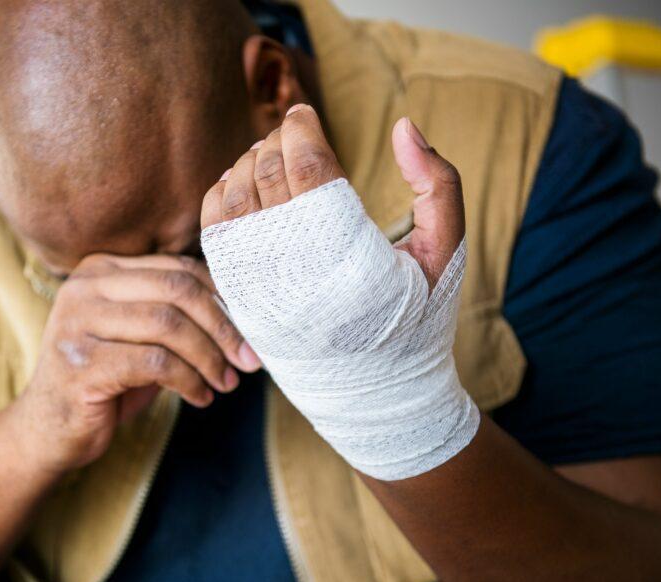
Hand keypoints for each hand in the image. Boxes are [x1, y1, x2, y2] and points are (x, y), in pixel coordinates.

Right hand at [11, 253, 261, 472]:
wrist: (48, 430)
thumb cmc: (104, 380)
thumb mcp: (139, 337)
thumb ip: (174, 314)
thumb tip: (242, 312)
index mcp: (99, 269)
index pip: (177, 269)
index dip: (222, 298)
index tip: (249, 330)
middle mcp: (83, 288)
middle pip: (176, 290)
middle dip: (223, 326)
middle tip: (248, 359)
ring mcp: (76, 324)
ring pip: (168, 325)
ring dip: (209, 358)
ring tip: (225, 382)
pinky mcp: (81, 364)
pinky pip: (155, 363)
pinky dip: (189, 381)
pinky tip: (200, 397)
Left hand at [200, 104, 464, 289]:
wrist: (375, 390)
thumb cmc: (416, 315)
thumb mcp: (446, 253)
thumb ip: (439, 184)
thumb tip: (404, 125)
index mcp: (352, 253)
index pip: (311, 168)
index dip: (301, 130)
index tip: (304, 113)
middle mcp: (300, 268)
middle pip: (269, 175)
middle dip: (275, 140)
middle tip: (288, 131)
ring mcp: (264, 285)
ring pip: (236, 199)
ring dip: (246, 164)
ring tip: (267, 155)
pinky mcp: (241, 299)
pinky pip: (214, 232)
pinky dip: (220, 196)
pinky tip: (239, 184)